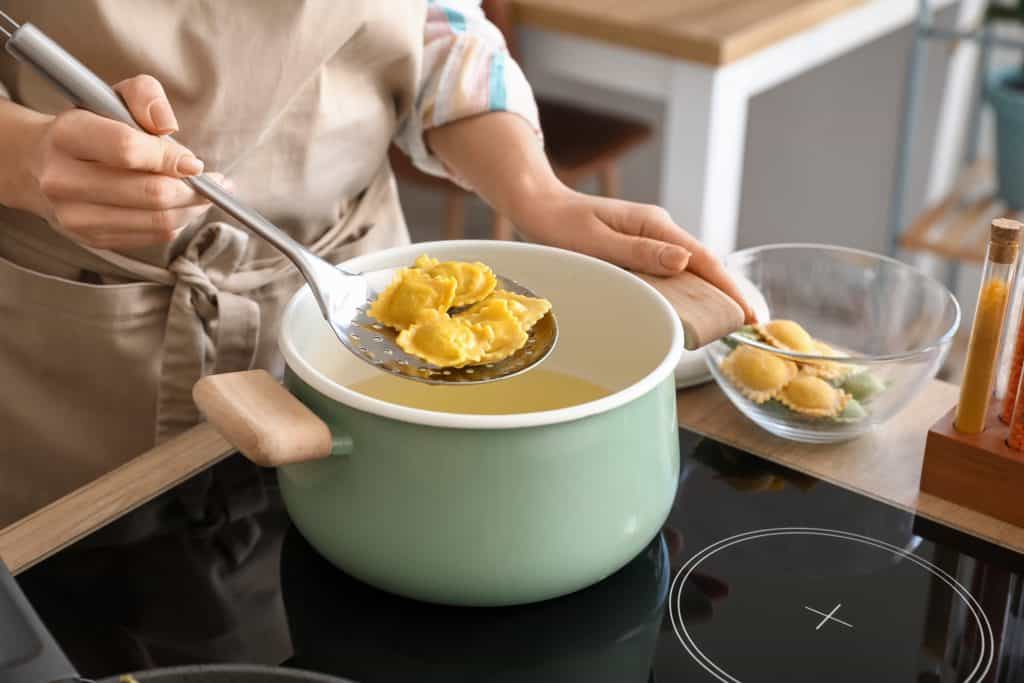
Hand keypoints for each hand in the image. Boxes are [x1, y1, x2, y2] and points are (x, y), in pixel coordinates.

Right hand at [17, 75, 221, 249]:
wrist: (39, 165)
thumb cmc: (89, 127)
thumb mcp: (112, 96)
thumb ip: (145, 95)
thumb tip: (168, 126)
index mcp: (67, 136)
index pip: (127, 149)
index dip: (170, 157)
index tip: (195, 162)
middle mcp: (63, 180)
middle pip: (151, 193)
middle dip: (192, 189)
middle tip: (211, 181)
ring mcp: (75, 216)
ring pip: (157, 221)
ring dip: (191, 209)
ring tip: (202, 194)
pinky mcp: (91, 239)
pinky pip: (153, 236)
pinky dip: (177, 221)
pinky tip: (181, 206)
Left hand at [510, 188, 755, 322]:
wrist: (540, 207)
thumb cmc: (561, 223)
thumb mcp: (597, 240)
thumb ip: (639, 251)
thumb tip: (684, 260)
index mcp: (654, 225)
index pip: (701, 258)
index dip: (727, 286)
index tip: (748, 311)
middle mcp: (659, 231)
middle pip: (703, 265)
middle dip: (729, 292)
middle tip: (751, 324)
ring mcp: (651, 241)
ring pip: (690, 270)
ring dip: (711, 294)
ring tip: (732, 322)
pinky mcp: (641, 251)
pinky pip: (671, 274)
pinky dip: (688, 291)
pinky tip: (697, 308)